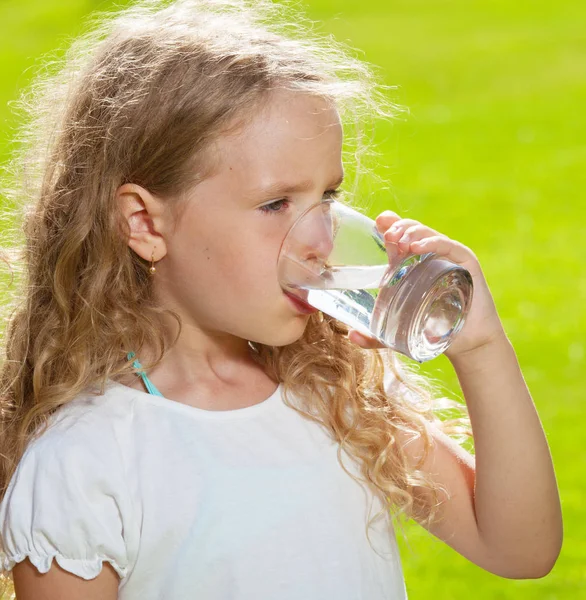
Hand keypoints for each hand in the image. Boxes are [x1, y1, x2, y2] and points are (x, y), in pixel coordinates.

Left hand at [347, 210, 506, 359]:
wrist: (467, 343)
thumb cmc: (433, 330)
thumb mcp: (397, 331)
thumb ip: (374, 335)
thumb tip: (351, 336)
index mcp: (413, 262)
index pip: (400, 235)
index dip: (389, 225)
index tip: (377, 223)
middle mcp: (431, 255)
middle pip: (412, 231)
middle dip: (398, 228)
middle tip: (387, 235)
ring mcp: (448, 257)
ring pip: (428, 235)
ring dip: (412, 232)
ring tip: (399, 240)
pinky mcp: (465, 263)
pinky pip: (447, 246)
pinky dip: (432, 243)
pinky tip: (417, 247)